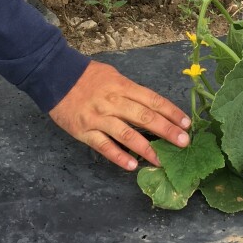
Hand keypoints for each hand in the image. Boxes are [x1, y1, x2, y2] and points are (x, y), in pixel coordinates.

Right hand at [48, 60, 190, 170]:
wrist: (55, 76)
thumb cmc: (88, 76)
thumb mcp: (112, 76)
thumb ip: (130, 91)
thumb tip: (153, 108)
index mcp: (122, 86)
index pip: (152, 100)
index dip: (171, 112)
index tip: (187, 123)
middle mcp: (113, 102)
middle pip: (144, 117)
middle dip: (166, 130)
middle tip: (184, 142)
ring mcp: (98, 118)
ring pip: (126, 134)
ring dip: (145, 148)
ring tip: (161, 160)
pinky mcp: (84, 131)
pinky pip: (103, 146)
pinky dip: (118, 157)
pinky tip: (131, 166)